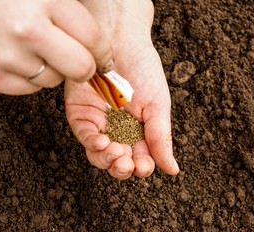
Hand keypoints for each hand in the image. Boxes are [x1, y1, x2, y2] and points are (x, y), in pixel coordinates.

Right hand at [0, 0, 112, 93]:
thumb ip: (66, 4)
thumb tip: (96, 37)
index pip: (94, 38)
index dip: (104, 53)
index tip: (104, 59)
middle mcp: (28, 28)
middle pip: (81, 68)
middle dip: (85, 69)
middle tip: (80, 64)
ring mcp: (7, 55)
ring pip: (53, 81)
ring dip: (52, 70)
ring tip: (33, 51)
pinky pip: (28, 89)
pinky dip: (29, 78)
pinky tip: (15, 58)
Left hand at [65, 1, 178, 179]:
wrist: (121, 39)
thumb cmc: (144, 69)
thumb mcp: (158, 106)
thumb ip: (161, 139)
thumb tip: (173, 170)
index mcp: (138, 132)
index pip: (138, 159)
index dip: (140, 167)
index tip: (144, 166)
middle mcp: (117, 131)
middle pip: (116, 162)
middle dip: (122, 168)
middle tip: (128, 163)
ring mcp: (98, 124)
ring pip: (99, 155)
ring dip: (107, 160)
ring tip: (117, 154)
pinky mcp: (80, 114)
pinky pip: (84, 136)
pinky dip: (93, 144)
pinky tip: (103, 143)